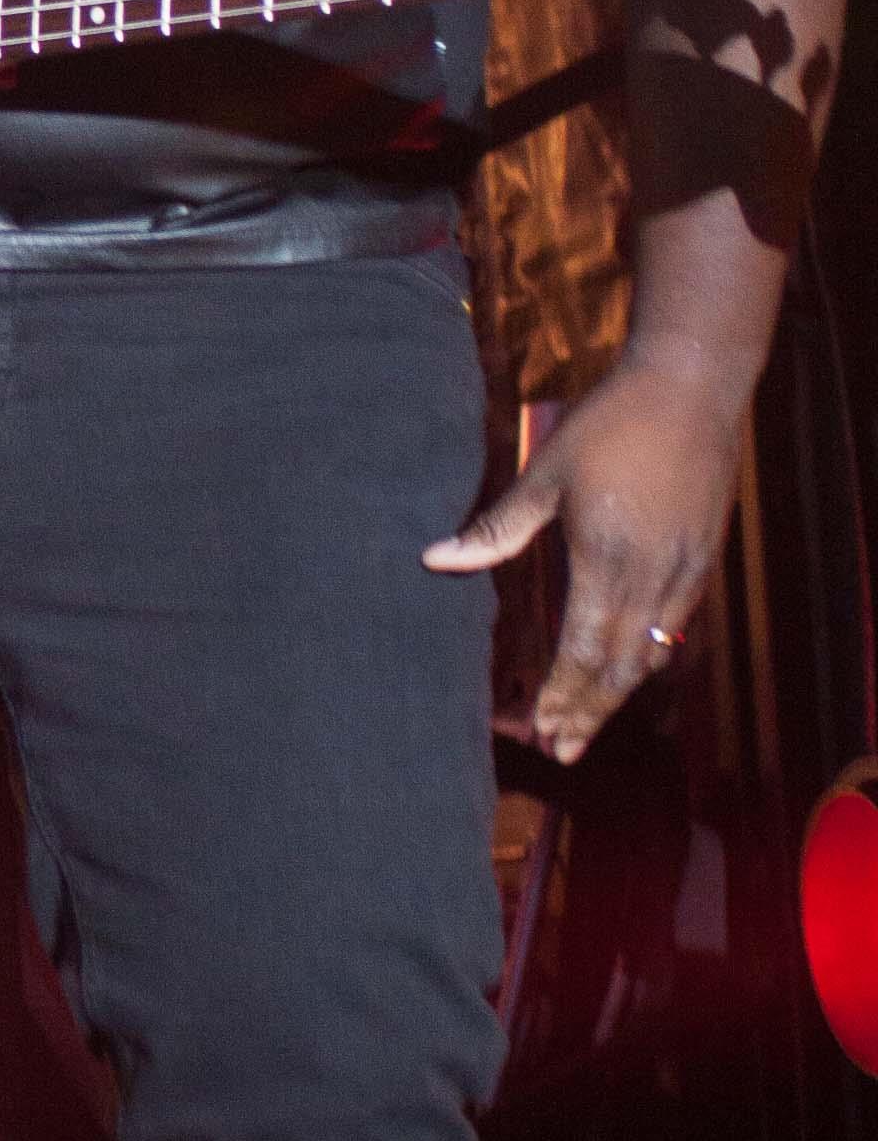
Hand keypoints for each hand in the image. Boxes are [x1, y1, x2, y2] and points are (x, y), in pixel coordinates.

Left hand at [422, 352, 745, 759]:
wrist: (691, 389)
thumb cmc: (610, 424)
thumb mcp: (545, 473)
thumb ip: (496, 528)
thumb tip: (434, 559)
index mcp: (605, 559)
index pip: (581, 651)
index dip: (560, 696)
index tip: (539, 729)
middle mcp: (651, 576)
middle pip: (618, 668)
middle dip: (587, 714)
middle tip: (560, 751)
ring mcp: (686, 571)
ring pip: (652, 653)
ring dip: (618, 695)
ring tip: (587, 726)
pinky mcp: (706, 559)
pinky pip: (677, 626)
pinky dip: (650, 657)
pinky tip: (630, 670)